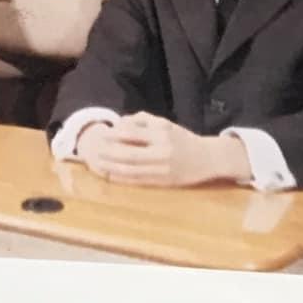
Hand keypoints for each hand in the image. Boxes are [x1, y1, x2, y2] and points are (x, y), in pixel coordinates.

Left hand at [77, 113, 237, 187]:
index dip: (114, 135)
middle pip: (128, 154)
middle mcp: (162, 151)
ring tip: (98, 164)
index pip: (132, 134)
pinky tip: (111, 176)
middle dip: (108, 153)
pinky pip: (138, 181)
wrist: (208, 158)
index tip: (102, 134)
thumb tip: (120, 123)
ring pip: (131, 170)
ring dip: (112, 168)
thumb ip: (144, 120)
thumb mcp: (166, 124)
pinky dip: (123, 179)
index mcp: (162, 133)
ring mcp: (163, 168)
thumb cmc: (183, 139)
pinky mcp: (164, 182)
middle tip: (94, 150)